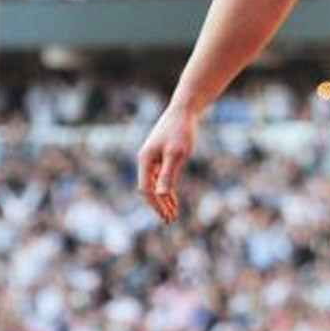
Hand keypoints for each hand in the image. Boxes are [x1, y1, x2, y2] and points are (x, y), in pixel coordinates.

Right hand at [136, 102, 199, 222]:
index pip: (146, 189)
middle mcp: (145, 160)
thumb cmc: (181, 131)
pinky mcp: (160, 155)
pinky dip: (166, 189)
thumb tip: (160, 194)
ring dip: (163, 199)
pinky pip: (160, 177)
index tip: (167, 217)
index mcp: (145, 160)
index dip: (156, 205)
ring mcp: (152, 158)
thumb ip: (167, 173)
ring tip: (172, 214)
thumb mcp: (176, 153)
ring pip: (154, 184)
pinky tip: (173, 198)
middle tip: (170, 220)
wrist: (184, 111)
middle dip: (159, 205)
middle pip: (149, 189)